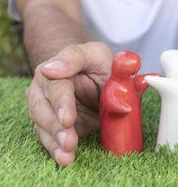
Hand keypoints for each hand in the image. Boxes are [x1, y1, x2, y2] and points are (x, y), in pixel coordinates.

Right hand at [25, 42, 112, 165]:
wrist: (98, 78)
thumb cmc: (100, 65)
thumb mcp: (96, 54)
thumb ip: (79, 58)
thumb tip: (52, 69)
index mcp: (58, 68)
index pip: (56, 86)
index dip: (62, 103)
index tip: (67, 120)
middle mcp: (46, 87)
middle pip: (42, 107)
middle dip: (55, 126)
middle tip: (69, 141)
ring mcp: (48, 106)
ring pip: (42, 124)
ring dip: (54, 141)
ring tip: (67, 155)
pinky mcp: (53, 123)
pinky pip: (49, 137)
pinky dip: (55, 149)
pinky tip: (65, 158)